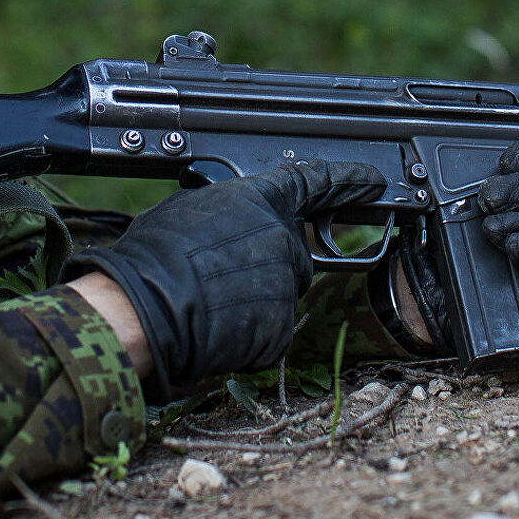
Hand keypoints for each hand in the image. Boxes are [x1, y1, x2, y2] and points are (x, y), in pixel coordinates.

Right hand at [67, 160, 385, 400]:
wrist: (146, 308)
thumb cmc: (155, 255)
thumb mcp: (191, 209)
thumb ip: (230, 212)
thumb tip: (233, 223)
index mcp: (259, 202)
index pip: (314, 184)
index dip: (346, 182)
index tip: (371, 182)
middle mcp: (282, 238)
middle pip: (293, 254)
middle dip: (266, 267)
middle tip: (221, 277)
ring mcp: (285, 284)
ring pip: (280, 295)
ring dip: (253, 302)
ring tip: (209, 303)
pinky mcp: (280, 328)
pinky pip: (269, 333)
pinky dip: (248, 336)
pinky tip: (217, 328)